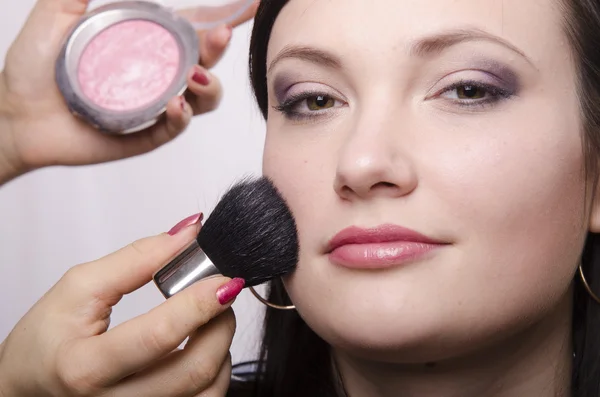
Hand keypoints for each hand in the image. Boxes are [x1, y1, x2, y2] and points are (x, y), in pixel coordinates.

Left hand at [0, 0, 257, 181]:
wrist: (14, 116)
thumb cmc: (32, 69)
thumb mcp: (55, 16)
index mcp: (142, 43)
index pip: (189, 27)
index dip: (220, 17)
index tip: (248, 8)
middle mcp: (155, 74)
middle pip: (205, 62)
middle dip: (219, 49)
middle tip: (219, 36)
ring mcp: (153, 105)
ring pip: (202, 98)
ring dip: (210, 87)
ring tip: (196, 78)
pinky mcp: (145, 134)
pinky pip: (175, 127)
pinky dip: (182, 116)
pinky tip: (176, 104)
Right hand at [0, 214, 241, 396]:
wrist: (28, 387)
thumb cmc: (47, 341)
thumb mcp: (79, 289)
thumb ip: (137, 259)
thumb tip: (188, 234)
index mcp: (85, 368)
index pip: (158, 336)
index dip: (199, 304)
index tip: (224, 279)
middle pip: (194, 370)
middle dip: (220, 323)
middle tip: (220, 294)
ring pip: (209, 391)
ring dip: (222, 348)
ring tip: (208, 320)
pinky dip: (215, 372)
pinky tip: (200, 348)